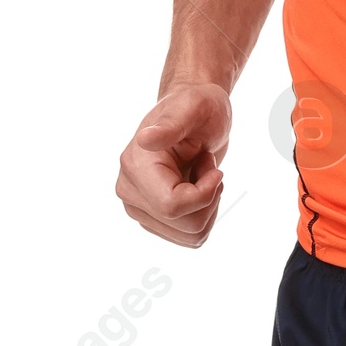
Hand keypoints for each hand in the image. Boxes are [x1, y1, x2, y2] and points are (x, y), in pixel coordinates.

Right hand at [115, 80, 231, 245]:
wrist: (197, 117)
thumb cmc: (199, 108)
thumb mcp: (194, 108)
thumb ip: (171, 125)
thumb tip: (146, 139)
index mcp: (135, 166)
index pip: (172, 206)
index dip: (205, 194)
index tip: (216, 170)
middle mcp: (129, 190)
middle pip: (185, 224)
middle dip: (210, 198)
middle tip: (206, 166)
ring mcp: (139, 208)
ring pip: (191, 235)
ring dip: (209, 206)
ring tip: (200, 174)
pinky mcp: (153, 219)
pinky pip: (191, 236)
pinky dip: (205, 213)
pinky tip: (197, 186)